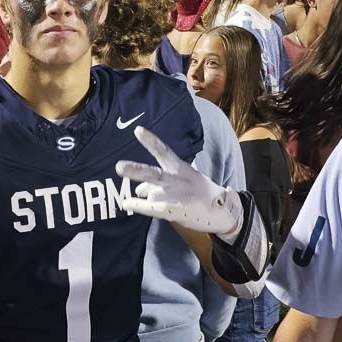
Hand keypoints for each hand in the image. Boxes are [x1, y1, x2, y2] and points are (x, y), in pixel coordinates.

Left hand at [116, 126, 242, 239]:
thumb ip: (157, 184)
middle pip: (155, 174)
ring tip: (125, 198)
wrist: (223, 211)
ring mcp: (178, 196)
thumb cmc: (197, 193)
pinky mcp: (178, 211)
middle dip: (137, 170)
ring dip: (142, 193)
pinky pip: (157, 209)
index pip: (164, 151)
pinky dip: (141, 207)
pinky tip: (128, 204)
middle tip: (118, 167)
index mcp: (179, 168)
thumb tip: (138, 190)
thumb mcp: (180, 181)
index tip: (137, 130)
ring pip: (155, 193)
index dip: (151, 141)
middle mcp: (177, 180)